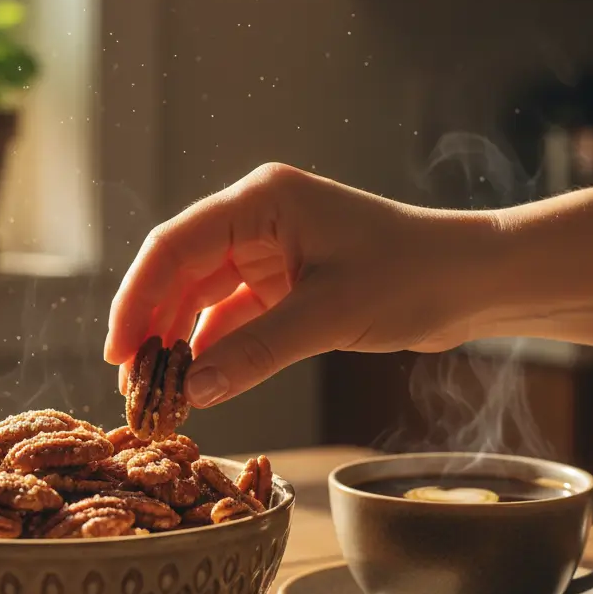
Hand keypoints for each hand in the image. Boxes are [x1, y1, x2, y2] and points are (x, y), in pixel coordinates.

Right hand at [104, 163, 488, 406]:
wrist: (475, 279)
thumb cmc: (413, 275)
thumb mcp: (329, 315)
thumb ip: (256, 352)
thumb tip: (192, 392)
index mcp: (261, 201)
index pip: (174, 246)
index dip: (136, 299)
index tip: (117, 351)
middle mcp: (258, 218)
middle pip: (181, 272)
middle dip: (154, 326)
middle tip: (132, 383)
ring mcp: (272, 250)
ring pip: (204, 296)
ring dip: (181, 341)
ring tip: (158, 390)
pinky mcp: (288, 281)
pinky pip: (235, 315)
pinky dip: (217, 347)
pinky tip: (199, 380)